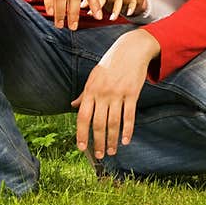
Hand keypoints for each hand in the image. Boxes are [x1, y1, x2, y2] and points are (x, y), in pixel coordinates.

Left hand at [71, 28, 159, 157]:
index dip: (81, 134)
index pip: (83, 116)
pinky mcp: (132, 93)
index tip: (81, 148)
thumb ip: (84, 93)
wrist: (131, 49)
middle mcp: (103, 92)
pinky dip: (128, 130)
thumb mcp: (94, 76)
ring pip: (114, 122)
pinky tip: (126, 140)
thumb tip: (73, 105)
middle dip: (98, 142)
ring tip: (112, 151)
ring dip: (112, 140)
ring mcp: (118, 93)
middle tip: (99, 155)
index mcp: (91, 89)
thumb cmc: (111, 63)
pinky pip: (129, 116)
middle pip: (98, 123)